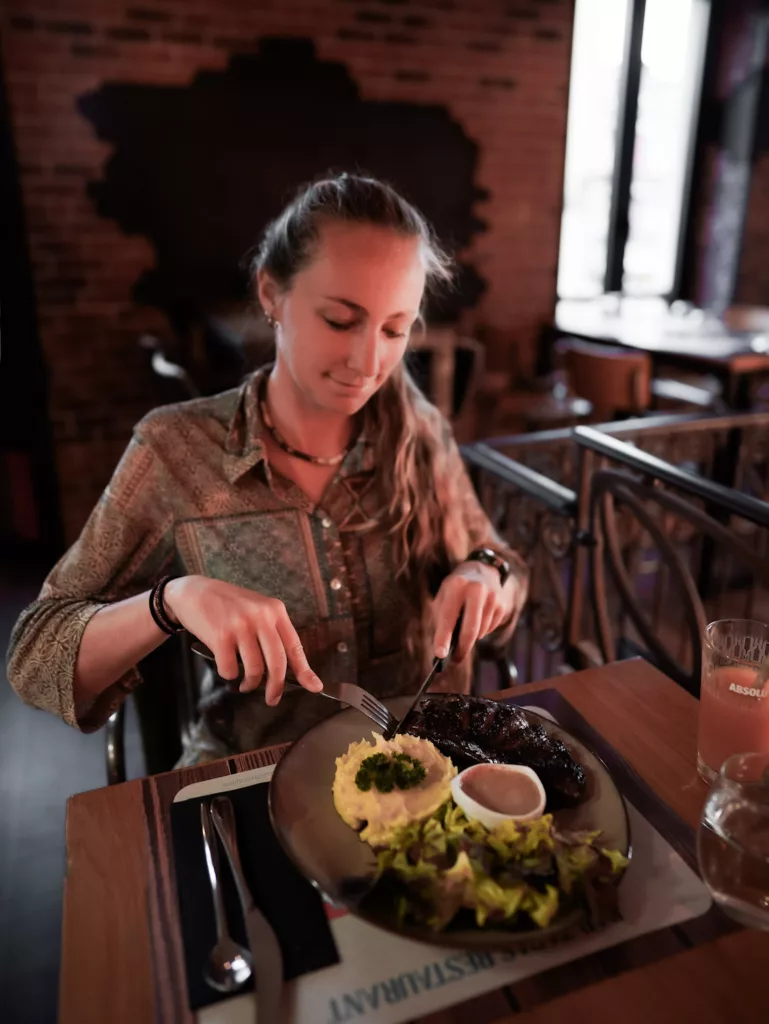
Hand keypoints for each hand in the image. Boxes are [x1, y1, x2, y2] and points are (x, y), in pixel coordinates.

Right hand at [163, 576, 322, 704]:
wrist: (193, 591)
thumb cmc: (227, 604)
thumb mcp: (256, 609)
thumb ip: (271, 631)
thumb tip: (286, 666)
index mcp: (275, 610)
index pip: (294, 646)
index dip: (305, 670)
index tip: (315, 687)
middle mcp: (261, 616)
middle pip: (277, 662)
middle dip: (276, 687)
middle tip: (272, 699)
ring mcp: (240, 626)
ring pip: (254, 669)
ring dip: (250, 683)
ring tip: (245, 684)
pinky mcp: (220, 636)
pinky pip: (230, 669)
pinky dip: (228, 675)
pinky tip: (226, 668)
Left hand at [432, 561, 512, 662]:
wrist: (482, 570)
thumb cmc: (456, 589)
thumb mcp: (444, 595)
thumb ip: (442, 618)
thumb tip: (444, 650)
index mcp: (456, 586)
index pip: (448, 617)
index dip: (443, 638)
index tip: (440, 655)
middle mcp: (476, 589)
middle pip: (470, 630)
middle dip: (462, 649)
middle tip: (455, 660)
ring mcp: (492, 597)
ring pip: (480, 632)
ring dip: (471, 637)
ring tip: (465, 627)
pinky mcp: (502, 604)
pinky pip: (490, 629)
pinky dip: (482, 630)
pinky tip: (478, 617)